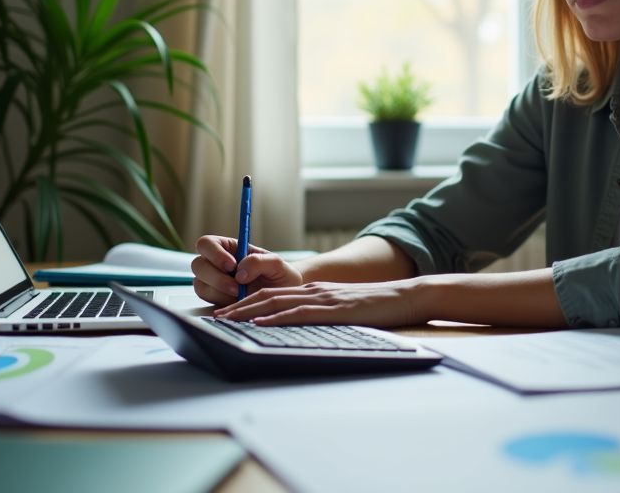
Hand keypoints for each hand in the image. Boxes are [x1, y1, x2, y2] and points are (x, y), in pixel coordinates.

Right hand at [191, 234, 303, 306]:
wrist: (283, 295)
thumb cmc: (279, 274)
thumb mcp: (276, 263)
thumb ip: (258, 262)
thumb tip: (239, 273)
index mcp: (229, 248)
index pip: (207, 243)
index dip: (214, 253)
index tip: (232, 265)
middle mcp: (216, 263)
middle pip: (197, 264)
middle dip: (215, 277)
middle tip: (236, 287)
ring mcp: (212, 281)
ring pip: (199, 284)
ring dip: (219, 292)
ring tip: (241, 295)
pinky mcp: (215, 298)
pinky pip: (206, 300)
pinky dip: (221, 303)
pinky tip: (237, 302)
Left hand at [211, 278, 428, 328]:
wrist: (405, 296)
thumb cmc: (378, 307)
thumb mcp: (344, 309)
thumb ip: (322, 315)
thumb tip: (299, 330)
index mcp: (315, 291)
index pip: (272, 296)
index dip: (245, 305)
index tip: (226, 315)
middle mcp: (313, 291)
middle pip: (266, 297)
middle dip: (237, 308)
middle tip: (214, 319)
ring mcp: (323, 298)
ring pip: (276, 303)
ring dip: (247, 312)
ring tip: (226, 321)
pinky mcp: (334, 309)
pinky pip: (299, 313)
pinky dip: (276, 319)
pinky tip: (260, 324)